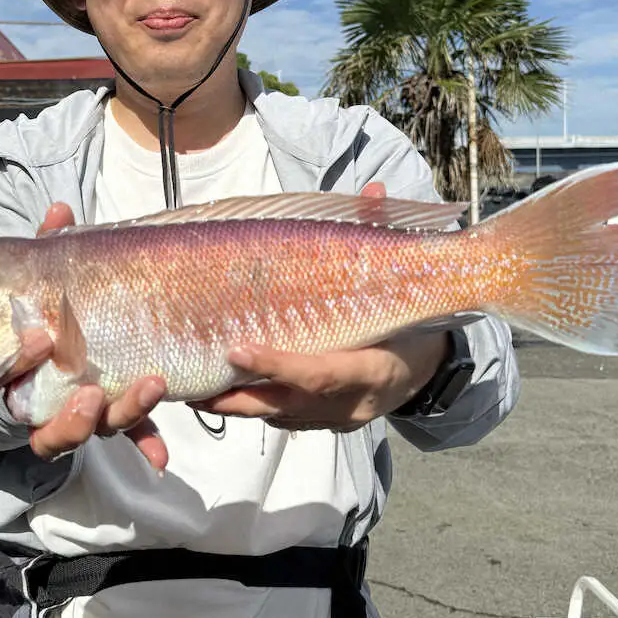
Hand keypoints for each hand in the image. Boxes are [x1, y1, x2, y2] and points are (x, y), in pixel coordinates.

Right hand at [2, 202, 168, 470]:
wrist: (67, 328)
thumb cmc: (53, 299)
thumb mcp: (51, 272)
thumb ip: (51, 245)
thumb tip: (61, 210)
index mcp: (21, 366)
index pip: (8, 374)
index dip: (19, 363)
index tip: (40, 340)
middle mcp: (48, 398)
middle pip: (50, 425)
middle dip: (70, 416)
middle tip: (91, 391)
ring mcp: (83, 409)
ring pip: (94, 430)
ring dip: (122, 416)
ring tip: (151, 386)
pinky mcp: (115, 412)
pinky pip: (130, 435)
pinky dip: (145, 443)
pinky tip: (162, 458)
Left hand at [188, 181, 447, 433]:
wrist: (428, 372)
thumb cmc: (409, 325)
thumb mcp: (400, 289)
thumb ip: (380, 241)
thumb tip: (374, 191)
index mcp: (373, 368)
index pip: (320, 373)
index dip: (278, 364)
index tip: (237, 349)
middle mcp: (352, 403)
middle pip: (287, 404)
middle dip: (238, 395)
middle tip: (191, 383)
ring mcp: (336, 420)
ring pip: (278, 416)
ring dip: (235, 404)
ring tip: (190, 388)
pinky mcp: (323, 425)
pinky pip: (283, 420)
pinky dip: (251, 405)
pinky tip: (219, 392)